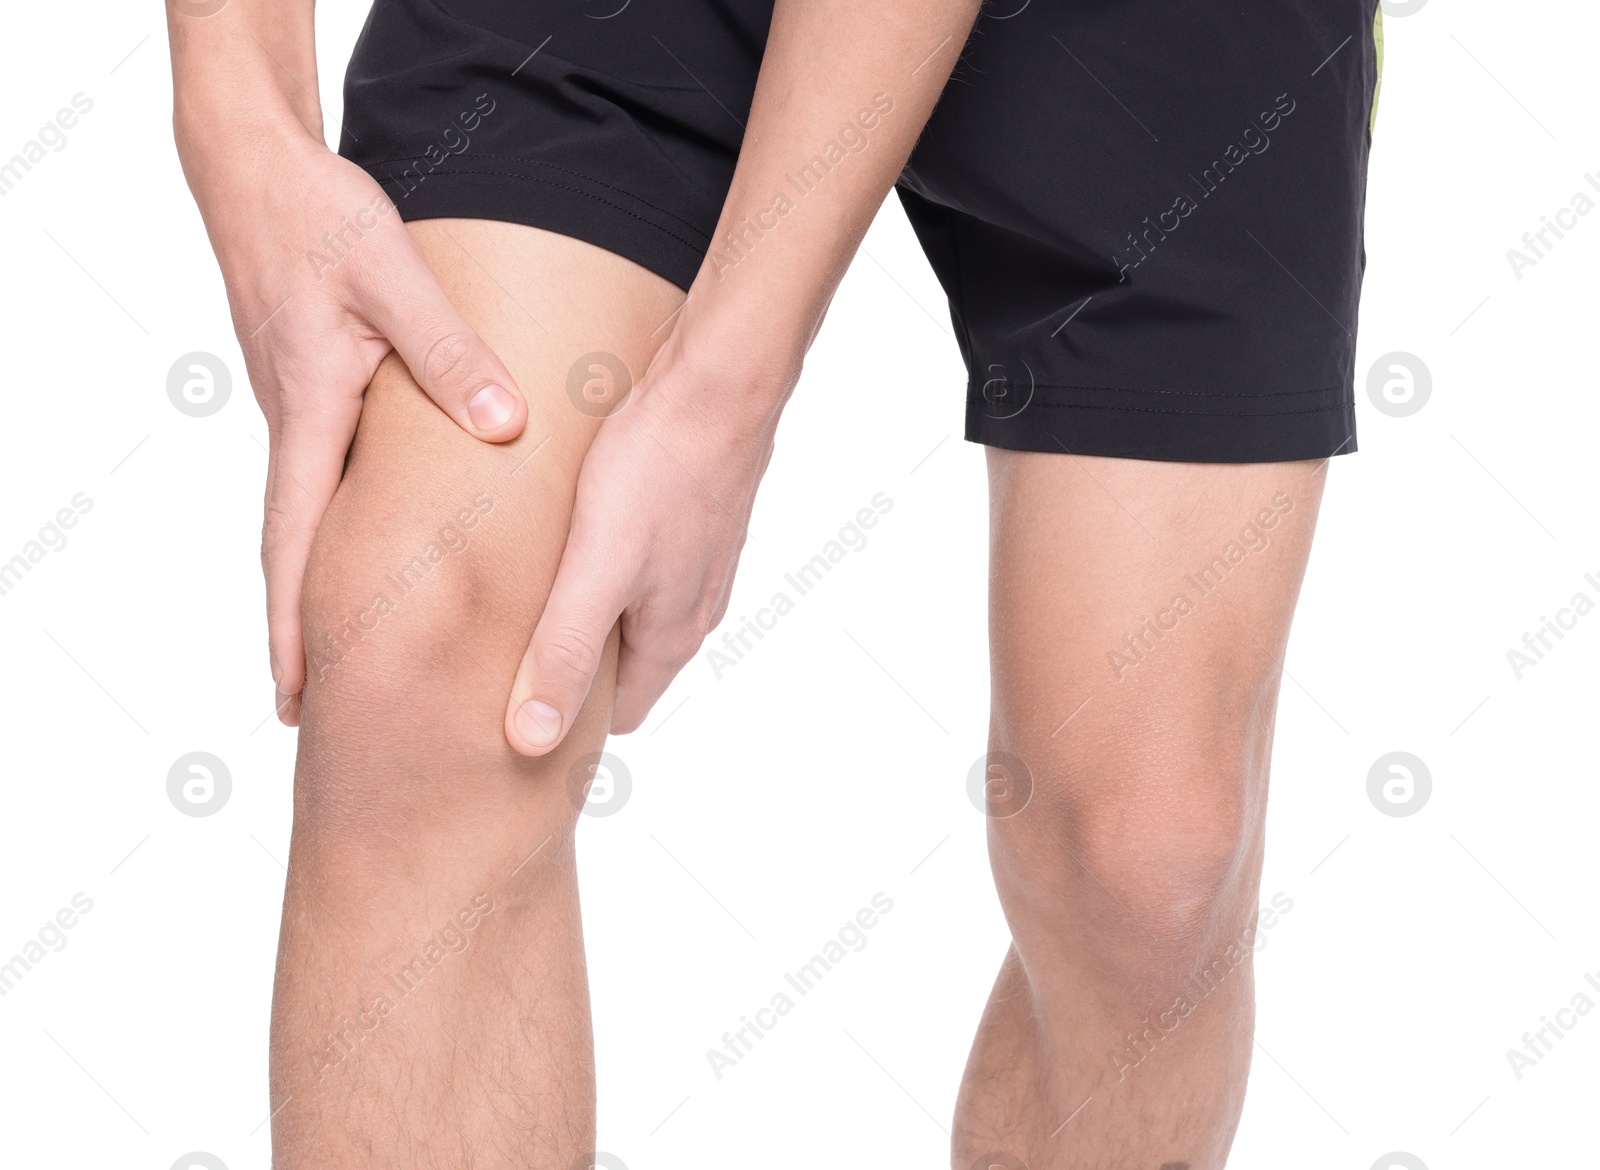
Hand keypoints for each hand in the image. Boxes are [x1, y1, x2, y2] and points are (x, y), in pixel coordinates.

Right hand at [180, 124, 528, 723]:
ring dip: (326, 583)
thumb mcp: (392, 278)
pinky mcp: (317, 386)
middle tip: (316, 706)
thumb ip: (450, 354)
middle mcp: (299, 425)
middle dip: (304, 629)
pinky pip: (332, 471)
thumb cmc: (316, 219)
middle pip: (297, 548)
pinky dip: (348, 523)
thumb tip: (503, 425)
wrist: (257, 169)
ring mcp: (304, 409)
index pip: (294, 543)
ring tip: (356, 645)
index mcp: (310, 415)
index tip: (295, 694)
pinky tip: (381, 540)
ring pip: (316, 513)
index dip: (295, 625)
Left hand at [502, 337, 782, 753]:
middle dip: (566, 670)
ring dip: (580, 614)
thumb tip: (531, 742)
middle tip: (495, 659)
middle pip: (619, 667)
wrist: (718, 383)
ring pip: (628, 613)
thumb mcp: (598, 568)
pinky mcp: (687, 521)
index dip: (563, 724)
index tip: (505, 717)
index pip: (615, 717)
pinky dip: (598, 568)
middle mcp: (692, 609)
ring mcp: (695, 564)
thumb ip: (563, 651)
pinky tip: (563, 539)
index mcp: (672, 637)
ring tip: (518, 597)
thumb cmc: (660, 468)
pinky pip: (637, 566)